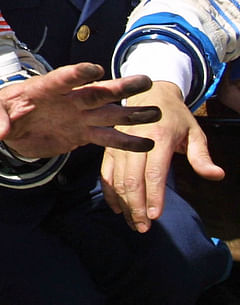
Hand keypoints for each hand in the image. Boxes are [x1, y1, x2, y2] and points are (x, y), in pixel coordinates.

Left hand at [0, 62, 160, 158]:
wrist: (13, 126)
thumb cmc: (3, 110)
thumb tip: (0, 132)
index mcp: (45, 88)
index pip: (63, 78)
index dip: (78, 73)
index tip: (95, 70)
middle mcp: (68, 99)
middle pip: (96, 91)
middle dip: (120, 87)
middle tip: (145, 81)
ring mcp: (78, 115)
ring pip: (109, 112)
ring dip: (131, 112)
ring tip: (156, 112)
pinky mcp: (83, 133)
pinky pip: (106, 137)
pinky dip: (125, 141)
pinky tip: (147, 143)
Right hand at [100, 80, 223, 232]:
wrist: (150, 93)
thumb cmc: (175, 117)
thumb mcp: (194, 132)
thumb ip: (202, 156)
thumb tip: (216, 175)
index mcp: (158, 137)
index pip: (154, 172)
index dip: (153, 195)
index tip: (155, 216)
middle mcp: (135, 140)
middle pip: (132, 179)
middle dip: (136, 206)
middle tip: (143, 228)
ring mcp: (119, 143)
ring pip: (117, 178)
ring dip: (124, 203)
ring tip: (133, 222)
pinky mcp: (110, 146)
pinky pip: (105, 172)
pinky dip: (109, 191)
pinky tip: (117, 207)